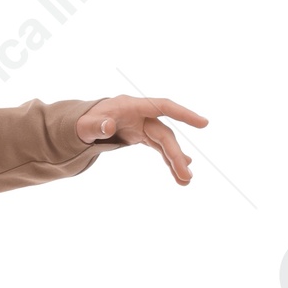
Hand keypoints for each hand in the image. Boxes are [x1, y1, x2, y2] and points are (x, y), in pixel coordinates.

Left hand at [75, 95, 206, 185]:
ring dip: (175, 161)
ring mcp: (144, 126)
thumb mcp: (83, 125)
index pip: (163, 107)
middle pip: (165, 134)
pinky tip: (179, 173)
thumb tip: (108, 127)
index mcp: (132, 106)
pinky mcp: (142, 136)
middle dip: (176, 155)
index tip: (203, 123)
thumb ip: (94, 126)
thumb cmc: (84, 122)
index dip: (183, 114)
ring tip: (185, 181)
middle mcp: (142, 115)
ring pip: (164, 144)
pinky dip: (168, 161)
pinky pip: (159, 149)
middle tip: (187, 176)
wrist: (84, 124)